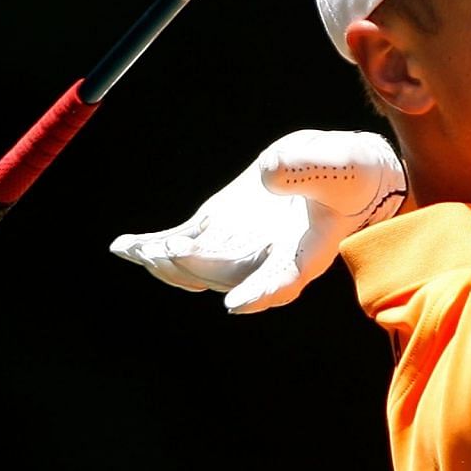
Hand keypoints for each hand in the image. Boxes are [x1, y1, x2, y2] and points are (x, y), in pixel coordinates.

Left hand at [108, 129, 405, 313]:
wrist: (339, 174)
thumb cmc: (347, 173)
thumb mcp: (338, 166)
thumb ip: (308, 170)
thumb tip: (266, 176)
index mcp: (305, 252)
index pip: (282, 280)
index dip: (260, 293)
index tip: (236, 305)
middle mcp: (267, 260)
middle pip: (228, 275)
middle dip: (196, 266)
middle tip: (168, 251)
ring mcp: (238, 247)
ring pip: (198, 269)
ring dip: (166, 262)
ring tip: (138, 249)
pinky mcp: (218, 231)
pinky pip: (181, 247)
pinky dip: (153, 248)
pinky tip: (123, 246)